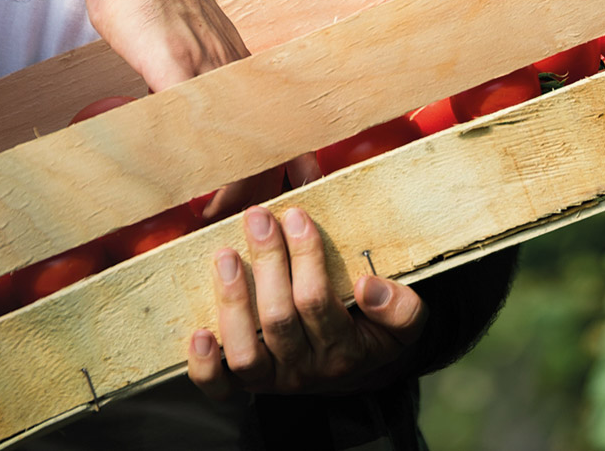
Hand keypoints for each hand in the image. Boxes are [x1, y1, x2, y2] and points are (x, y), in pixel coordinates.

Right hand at [79, 0, 282, 214]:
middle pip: (274, 142)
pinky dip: (200, 162)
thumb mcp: (182, 46)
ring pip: (243, 141)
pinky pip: (197, 126)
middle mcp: (237, 69)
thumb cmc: (150, 0)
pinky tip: (192, 188)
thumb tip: (186, 118)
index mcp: (242, 66)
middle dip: (268, 189)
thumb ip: (191, 81)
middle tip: (254, 224)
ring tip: (218, 216)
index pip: (285, 125)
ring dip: (235, 187)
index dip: (294, 165)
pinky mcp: (175, 66)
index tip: (291, 199)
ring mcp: (209, 68)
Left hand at [185, 206, 424, 398]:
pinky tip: (198, 333)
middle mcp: (306, 370)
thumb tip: (370, 286)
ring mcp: (273, 380)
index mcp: (344, 350)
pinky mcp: (246, 386)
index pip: (317, 302)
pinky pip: (219, 388)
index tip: (296, 216)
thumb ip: (402, 306)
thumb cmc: (375, 331)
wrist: (357, 370)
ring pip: (245, 353)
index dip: (304, 257)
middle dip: (266, 263)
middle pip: (278, 321)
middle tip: (258, 218)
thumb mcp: (406, 320)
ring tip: (225, 256)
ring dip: (232, 302)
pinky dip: (205, 365)